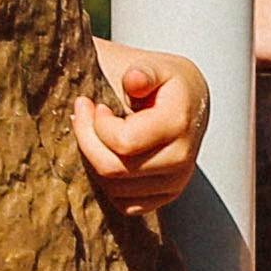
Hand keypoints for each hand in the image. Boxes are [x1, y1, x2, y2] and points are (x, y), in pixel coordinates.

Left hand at [76, 40, 205, 211]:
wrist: (188, 98)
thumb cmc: (164, 80)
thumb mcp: (154, 65)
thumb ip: (143, 70)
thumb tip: (134, 79)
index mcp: (178, 122)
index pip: (123, 143)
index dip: (96, 125)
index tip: (92, 103)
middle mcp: (182, 158)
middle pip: (114, 170)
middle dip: (88, 142)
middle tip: (82, 116)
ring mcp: (176, 181)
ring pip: (115, 191)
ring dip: (96, 161)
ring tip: (97, 133)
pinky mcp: (167, 195)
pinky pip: (126, 205)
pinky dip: (110, 185)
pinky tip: (108, 155)